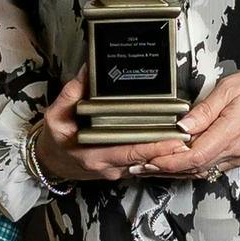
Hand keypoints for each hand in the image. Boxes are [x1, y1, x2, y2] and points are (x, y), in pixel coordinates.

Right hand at [34, 73, 190, 185]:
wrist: (50, 162)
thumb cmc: (55, 138)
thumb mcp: (56, 114)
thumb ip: (73, 92)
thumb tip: (89, 68)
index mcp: (94, 155)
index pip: (130, 151)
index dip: (153, 146)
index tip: (173, 137)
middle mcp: (108, 166)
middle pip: (145, 159)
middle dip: (167, 149)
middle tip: (189, 136)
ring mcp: (116, 171)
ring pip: (145, 163)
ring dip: (165, 153)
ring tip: (186, 139)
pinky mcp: (120, 171)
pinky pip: (141, 164)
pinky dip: (156, 155)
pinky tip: (171, 145)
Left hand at [137, 65, 239, 180]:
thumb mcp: (230, 89)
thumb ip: (204, 110)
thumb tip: (182, 125)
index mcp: (231, 134)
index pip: (193, 157)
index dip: (168, 162)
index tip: (149, 159)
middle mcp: (236, 151)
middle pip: (194, 169)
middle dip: (164, 170)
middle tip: (139, 167)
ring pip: (203, 171)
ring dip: (176, 171)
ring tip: (152, 167)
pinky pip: (213, 167)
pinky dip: (192, 168)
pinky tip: (180, 163)